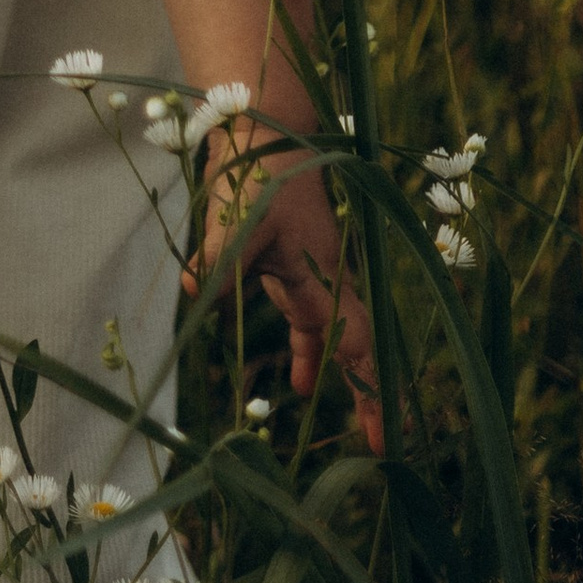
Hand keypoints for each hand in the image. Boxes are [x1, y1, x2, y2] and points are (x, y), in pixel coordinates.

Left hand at [187, 125, 386, 455]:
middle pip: (356, 348)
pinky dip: (310, 351)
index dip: (372, 392)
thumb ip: (220, 258)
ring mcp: (313, 273)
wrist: (264, 133)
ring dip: (339, 374)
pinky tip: (301, 382)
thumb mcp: (239, 219)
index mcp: (324, 278)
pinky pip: (310, 320)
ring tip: (337, 421)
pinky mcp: (292, 264)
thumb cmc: (258, 175)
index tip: (387, 439)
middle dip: (369, 395)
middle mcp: (327, 281)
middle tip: (381, 449)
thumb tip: (194, 291)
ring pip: (335, 336)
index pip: (356, 346)